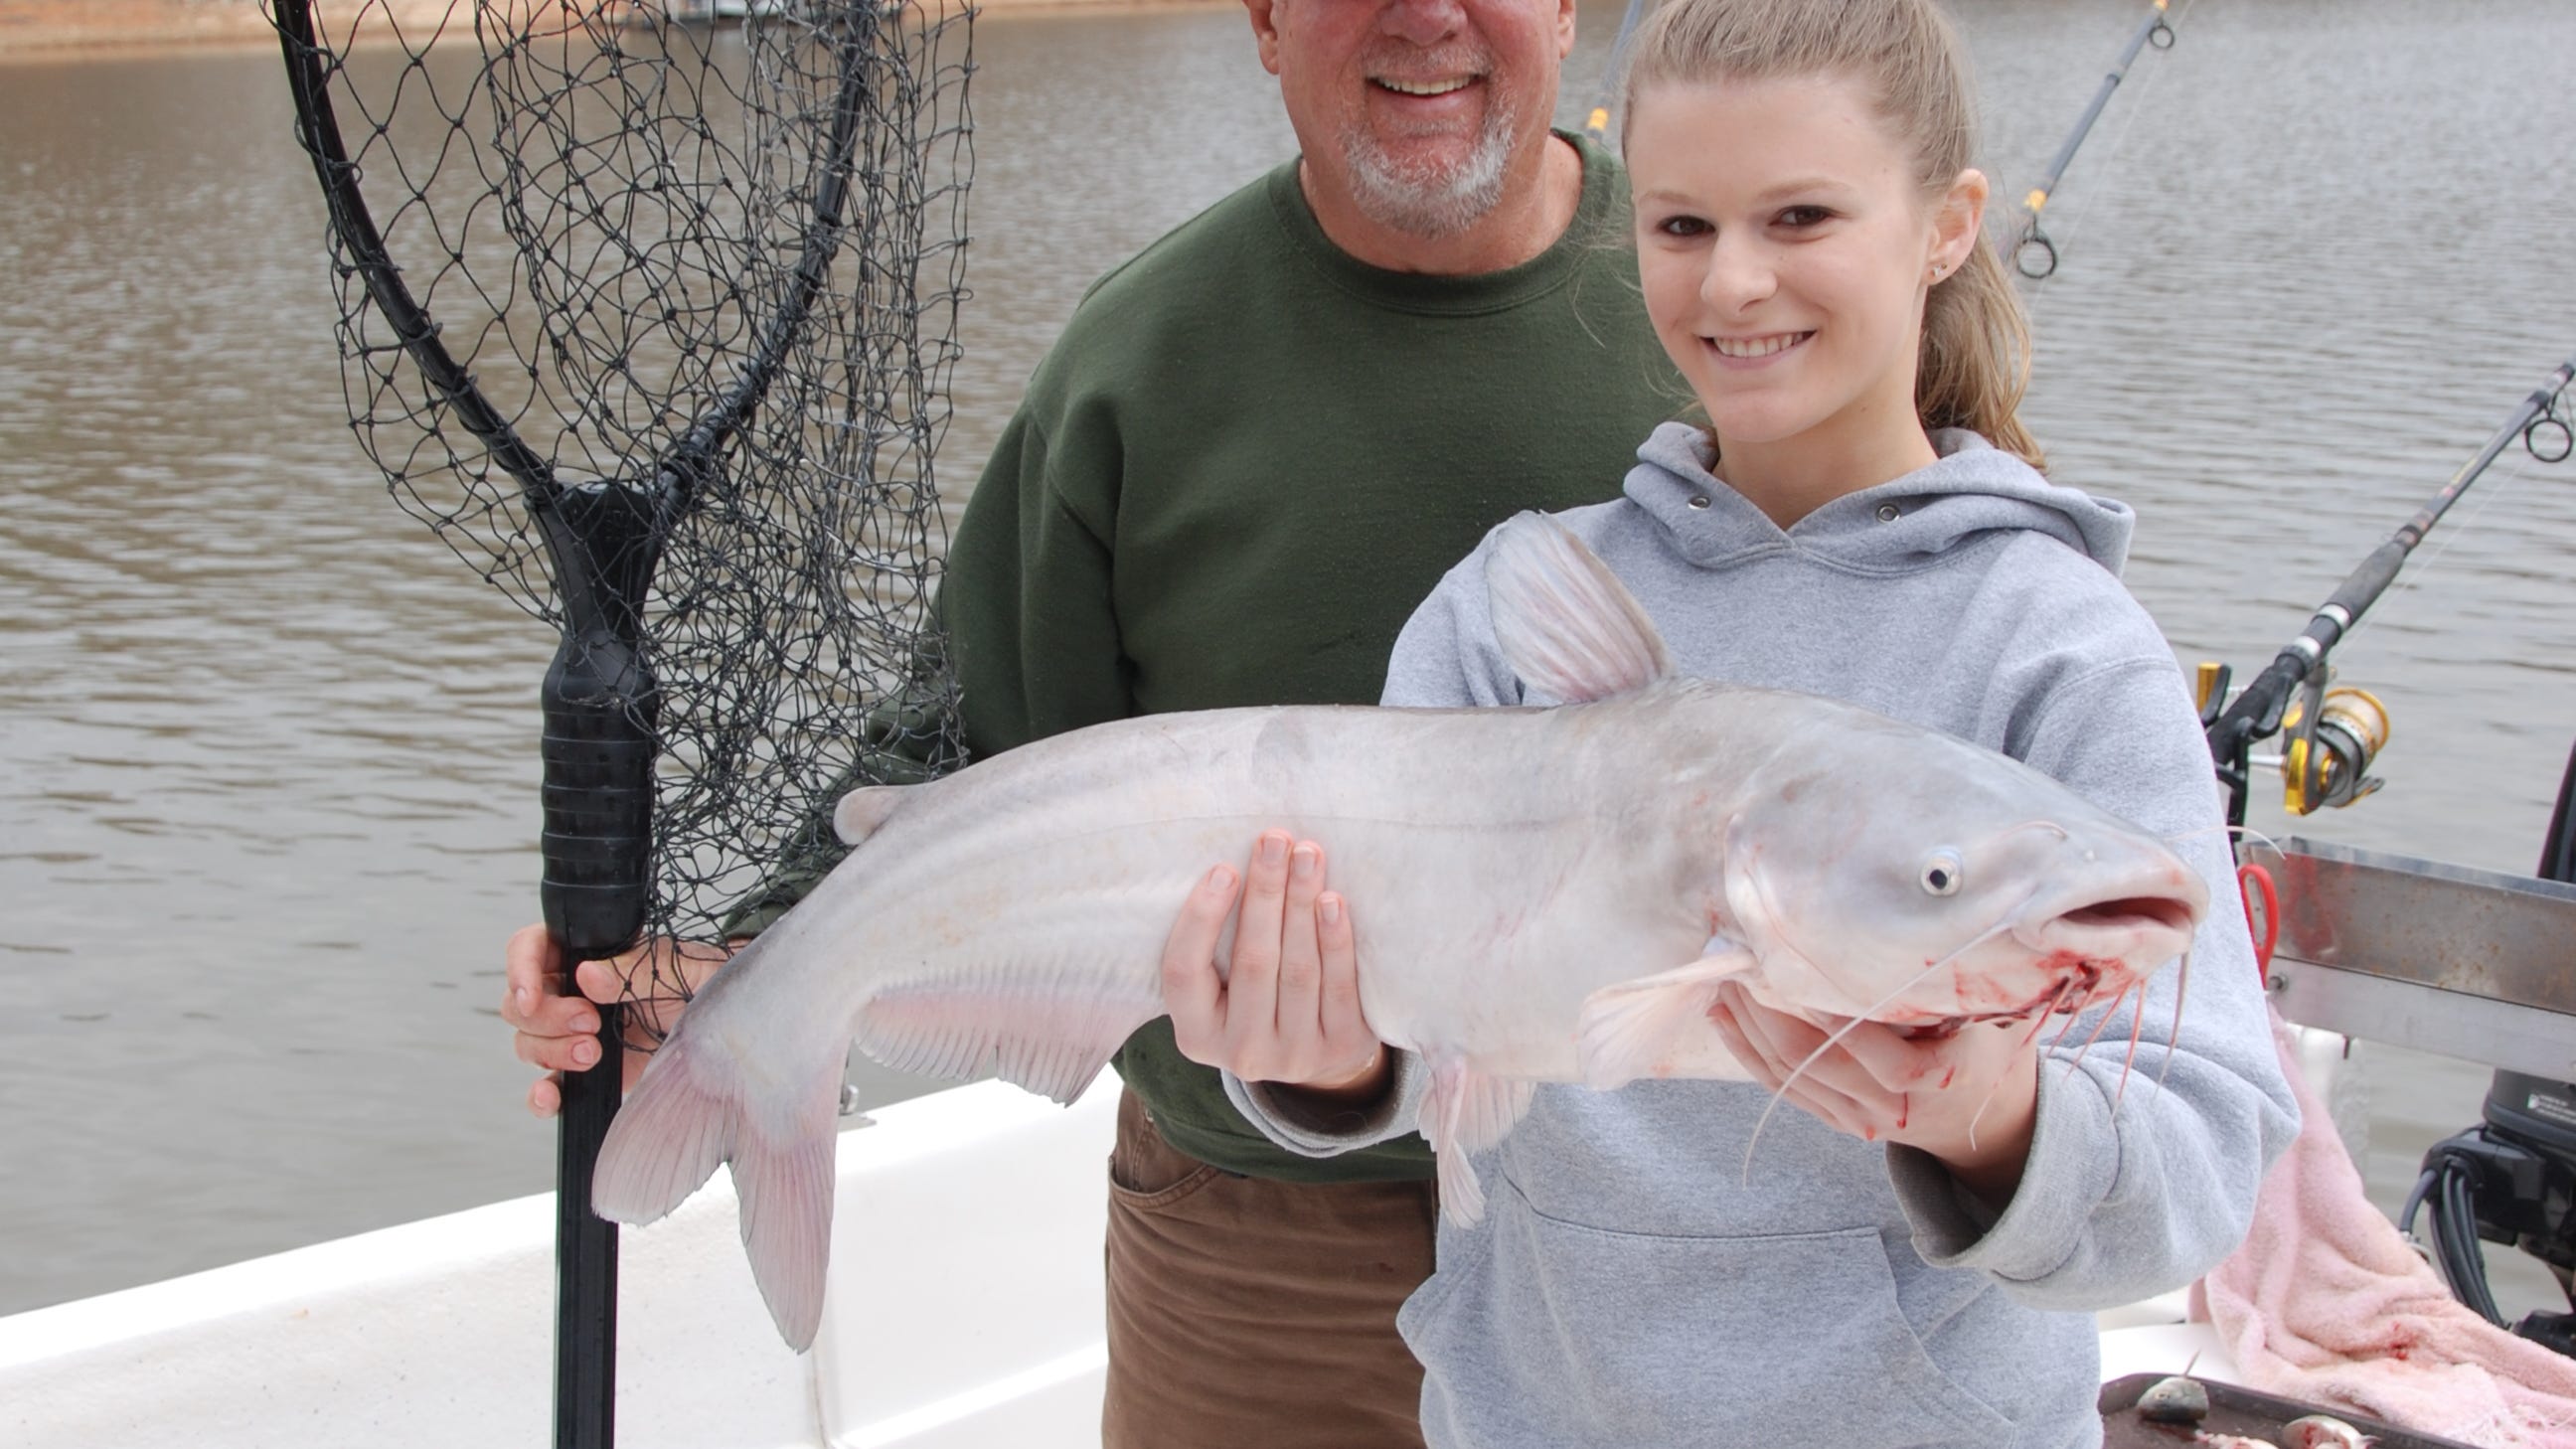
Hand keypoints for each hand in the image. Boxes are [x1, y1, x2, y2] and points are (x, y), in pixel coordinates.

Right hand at [499, 923, 732, 1116]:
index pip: (531, 947)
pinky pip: (547, 1084)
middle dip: (547, 1017)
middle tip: (590, 1023)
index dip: (521, 969)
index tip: (532, 997)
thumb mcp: (680, 967)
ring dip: (551, 1051)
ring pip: (528, 1042)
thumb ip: (635, 970)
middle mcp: (572, 991)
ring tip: (592, 1054)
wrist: (725, 1028)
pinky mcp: (584, 1070)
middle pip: (521, 1003)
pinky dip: (541, 1094)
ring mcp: (573, 1033)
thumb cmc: (703, 982)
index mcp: (588, 952)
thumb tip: (587, 975)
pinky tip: (551, 1096)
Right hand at [1161, 830, 1388, 1104]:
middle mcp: (1242, 1053)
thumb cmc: (1254, 993)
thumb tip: (1229, 862)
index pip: (1184, 971)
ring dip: (1302, 904)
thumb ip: (1215, 942)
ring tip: (1307, 855)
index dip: (1201, 919)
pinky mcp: (1341, 1049)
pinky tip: (1333, 901)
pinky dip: (1336, 941)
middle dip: (1265, 894)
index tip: (1223, 868)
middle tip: (1275, 840)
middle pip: (1252, 962)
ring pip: (1298, 970)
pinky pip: (1340, 987)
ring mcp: (1294, 1056)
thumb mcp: (1220, 983)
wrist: (1314, 1047)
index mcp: (1196, 1035)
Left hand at [1708, 980, 2040, 1205]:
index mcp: (1940, 1078)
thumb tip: (1916, 922)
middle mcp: (1893, 1108)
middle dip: (1767, 1011)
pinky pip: (1783, 1087)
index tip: (1803, 972)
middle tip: (1739, 960)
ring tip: (1722, 979)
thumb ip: (1951, 986)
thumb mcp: (1989, 1016)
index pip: (1887, 1059)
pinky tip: (1724, 1017)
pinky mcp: (1838, 1120)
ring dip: (1747, 1027)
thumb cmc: (1987, 1048)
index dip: (1839, 1021)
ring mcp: (1861, 1120)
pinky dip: (1747, 1052)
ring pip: (1790, 1075)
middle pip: (1816, 1062)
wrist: (1987, 1119)